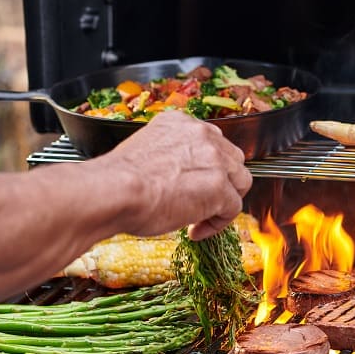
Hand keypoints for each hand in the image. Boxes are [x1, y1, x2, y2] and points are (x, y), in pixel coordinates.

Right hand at [99, 110, 252, 239]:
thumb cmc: (117, 180)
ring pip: (239, 182)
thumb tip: (175, 177)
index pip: (211, 142)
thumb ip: (169, 156)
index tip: (195, 184)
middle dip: (223, 182)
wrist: (114, 191)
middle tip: (204, 202)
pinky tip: (195, 230)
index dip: (208, 167)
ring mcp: (214, 160)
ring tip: (201, 217)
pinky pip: (232, 209)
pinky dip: (217, 223)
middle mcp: (202, 135)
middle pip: (232, 160)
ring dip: (225, 202)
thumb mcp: (145, 151)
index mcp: (181, 123)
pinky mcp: (220, 187)